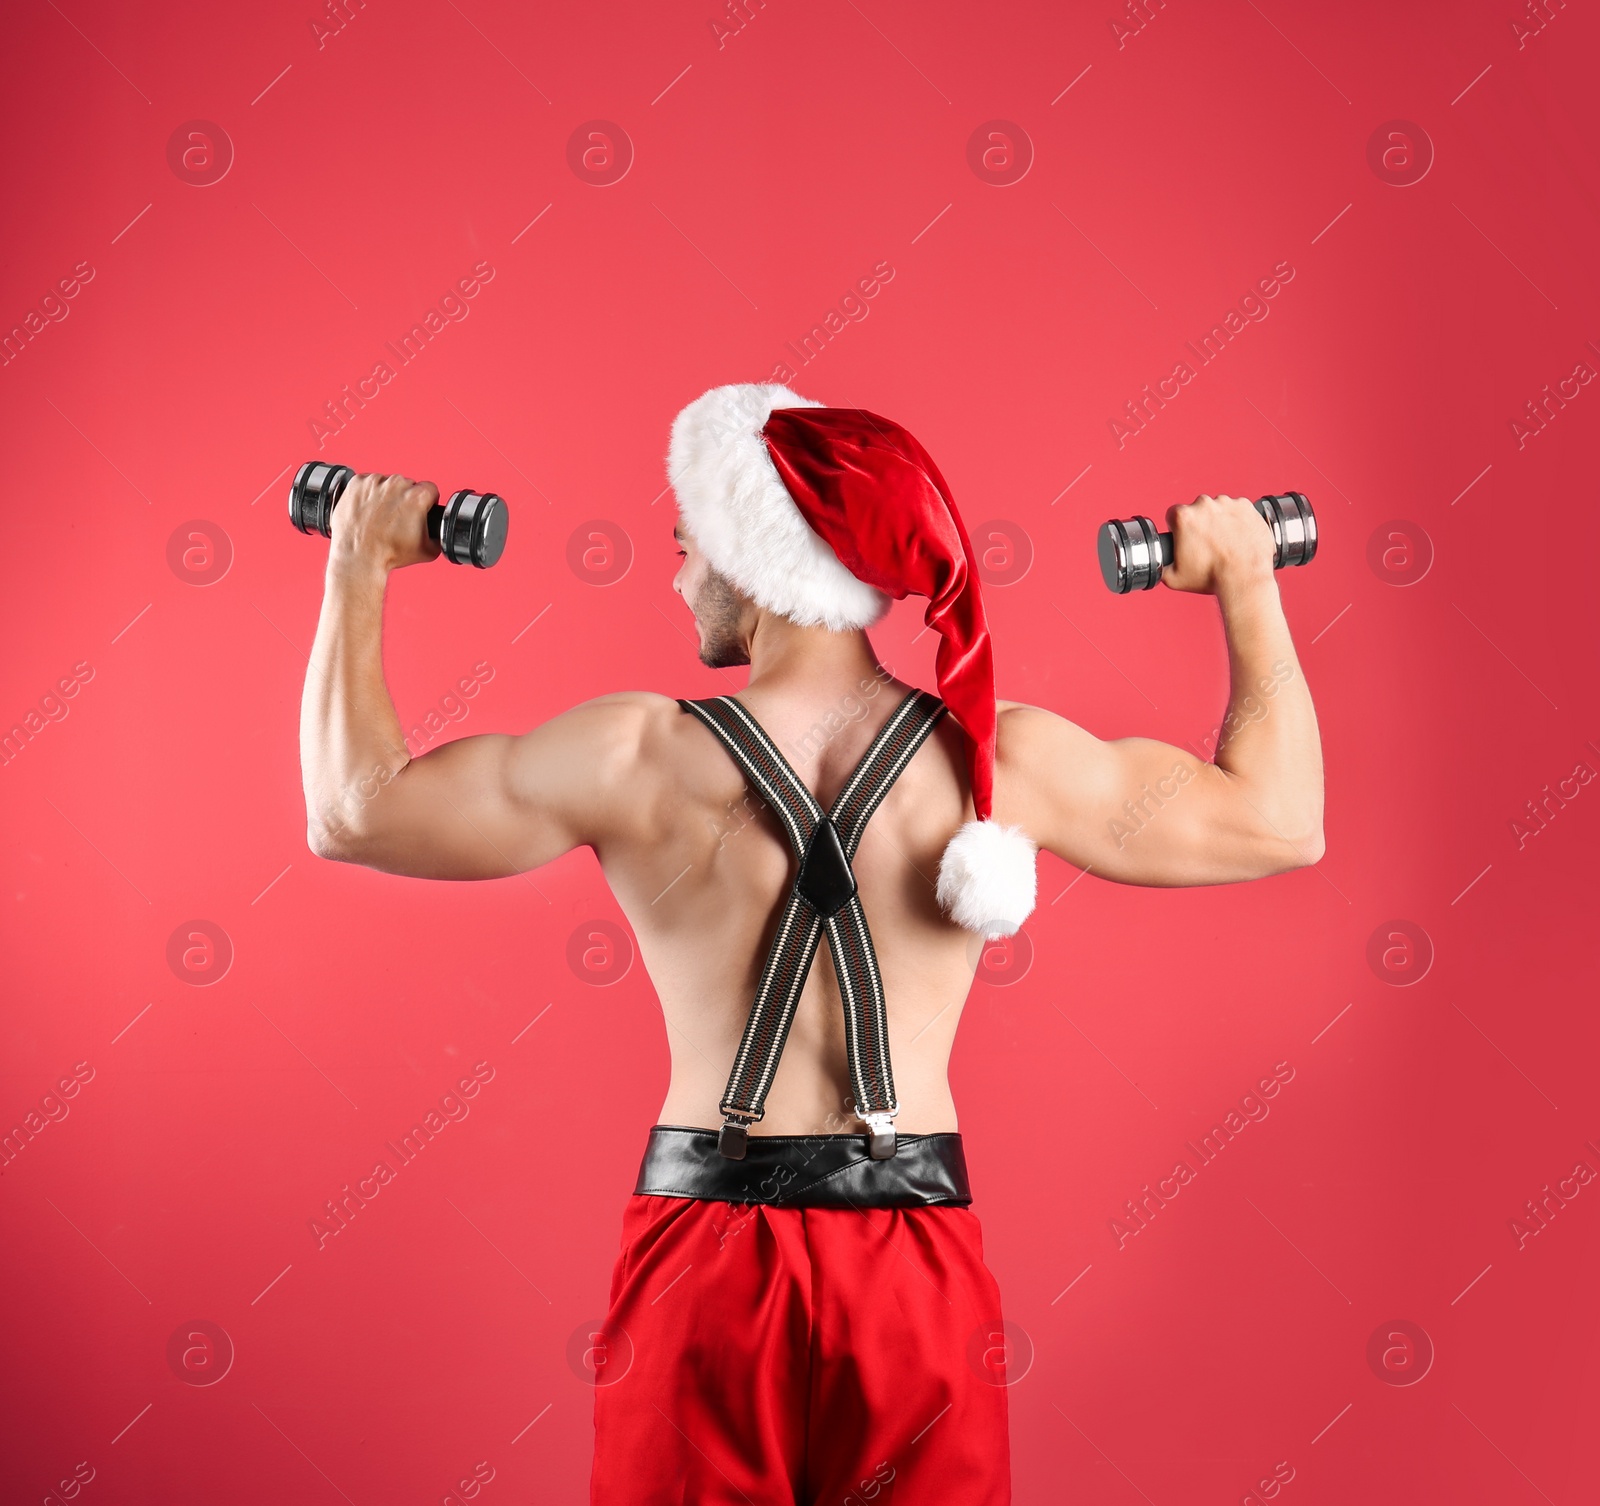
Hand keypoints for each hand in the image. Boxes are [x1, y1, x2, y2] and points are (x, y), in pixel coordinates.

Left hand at [328, 473, 442, 573]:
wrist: (359, 556)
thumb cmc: (389, 553)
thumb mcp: (428, 551)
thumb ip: (440, 537)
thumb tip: (441, 533)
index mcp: (416, 497)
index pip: (430, 489)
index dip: (428, 501)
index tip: (420, 510)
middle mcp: (396, 485)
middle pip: (408, 485)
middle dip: (405, 498)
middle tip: (397, 518)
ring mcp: (374, 482)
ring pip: (387, 483)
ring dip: (386, 494)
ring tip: (380, 515)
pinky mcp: (357, 483)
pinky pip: (367, 483)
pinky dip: (368, 493)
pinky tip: (368, 510)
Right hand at [1160, 494, 1275, 595]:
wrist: (1244, 577)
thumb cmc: (1212, 576)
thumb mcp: (1173, 578)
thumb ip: (1161, 566)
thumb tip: (1159, 563)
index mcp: (1184, 517)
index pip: (1173, 514)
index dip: (1178, 528)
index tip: (1186, 538)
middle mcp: (1204, 505)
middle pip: (1196, 510)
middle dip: (1200, 524)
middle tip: (1206, 544)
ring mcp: (1227, 504)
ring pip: (1218, 508)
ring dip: (1219, 521)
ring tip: (1224, 542)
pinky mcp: (1246, 507)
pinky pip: (1238, 509)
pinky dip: (1237, 520)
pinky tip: (1237, 537)